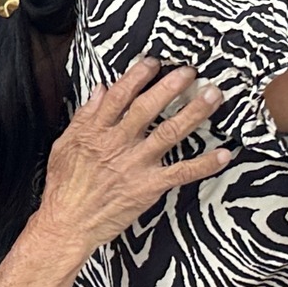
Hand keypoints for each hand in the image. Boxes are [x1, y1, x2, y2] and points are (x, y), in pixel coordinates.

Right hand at [34, 57, 231, 258]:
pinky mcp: (148, 187)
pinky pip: (181, 173)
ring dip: (193, 113)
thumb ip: (84, 116)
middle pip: (148, 108)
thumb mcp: (65, 145)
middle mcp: (118, 143)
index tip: (153, 62)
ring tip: (212, 96)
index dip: (137, 76)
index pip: (119, 96)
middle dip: (170, 87)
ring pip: (169, 133)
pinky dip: (203, 164)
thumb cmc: (64, 188)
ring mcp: (135, 165)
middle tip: (189, 72)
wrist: (68, 224)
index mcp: (96, 132)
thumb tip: (100, 90)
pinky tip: (223, 154)